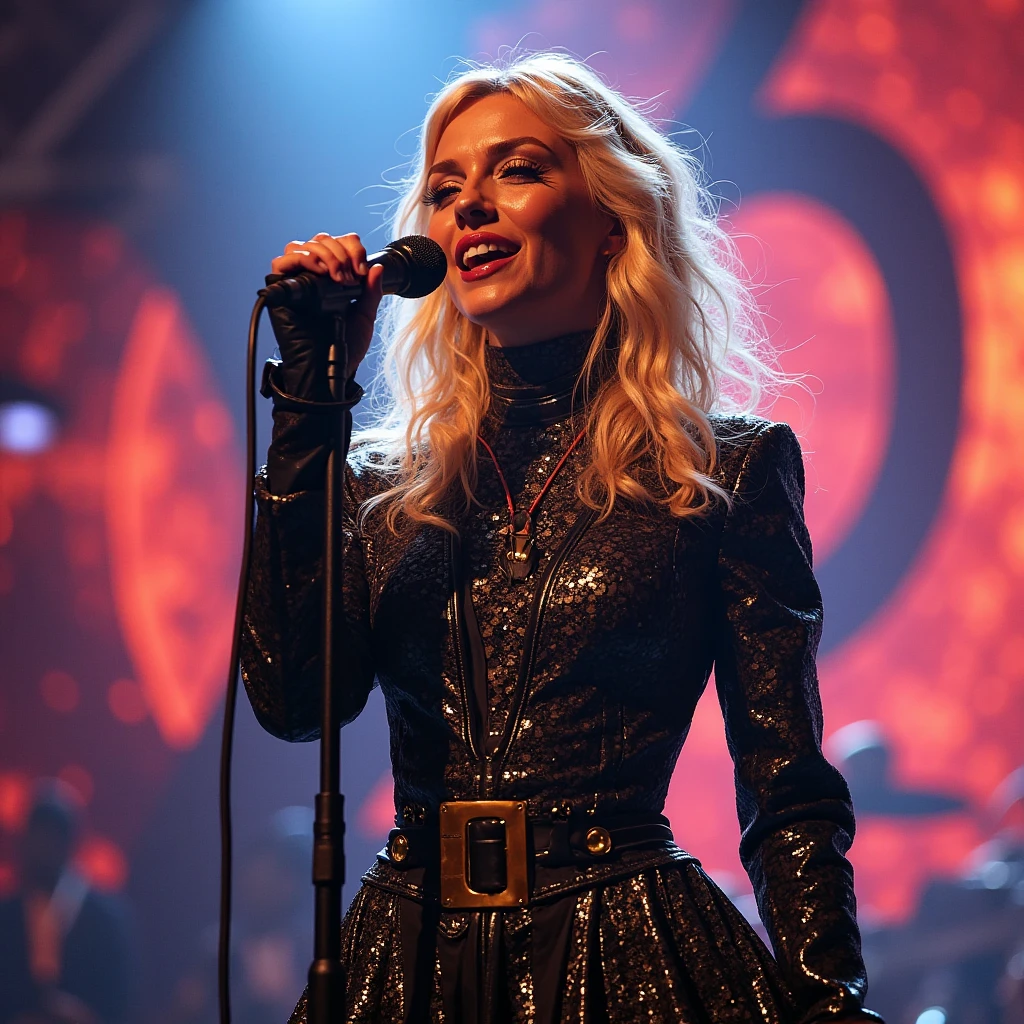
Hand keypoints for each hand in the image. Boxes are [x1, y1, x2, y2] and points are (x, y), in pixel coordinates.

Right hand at [268, 231, 384, 398]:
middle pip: (320, 241)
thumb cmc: (345, 348)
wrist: (329, 370)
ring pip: (301, 246)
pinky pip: (281, 262)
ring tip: (337, 275)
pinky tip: (320, 272)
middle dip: (340, 252)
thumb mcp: (364, 316)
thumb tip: (378, 267)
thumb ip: (371, 292)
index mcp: (333, 279)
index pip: (337, 244)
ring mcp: (295, 283)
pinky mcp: (280, 291)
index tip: (362, 268)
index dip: (351, 247)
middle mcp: (313, 277)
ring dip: (323, 254)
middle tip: (350, 276)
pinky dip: (302, 259)